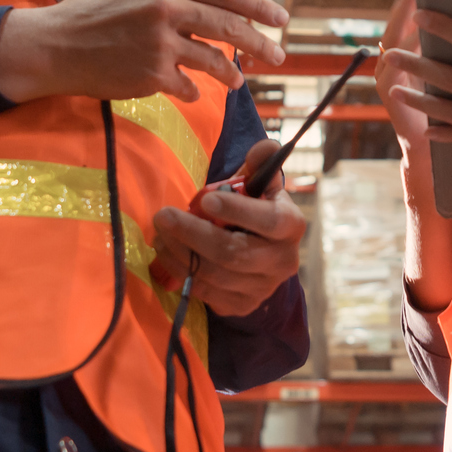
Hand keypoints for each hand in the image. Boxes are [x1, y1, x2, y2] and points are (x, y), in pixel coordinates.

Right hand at [0, 0, 288, 103]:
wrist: (54, 46)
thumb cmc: (90, 8)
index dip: (257, 6)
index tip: (280, 19)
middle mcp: (165, 9)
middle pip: (228, 27)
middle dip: (259, 43)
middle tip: (279, 56)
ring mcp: (159, 44)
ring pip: (212, 60)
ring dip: (230, 73)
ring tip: (238, 81)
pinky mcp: (151, 74)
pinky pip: (187, 86)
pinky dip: (194, 91)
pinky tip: (195, 93)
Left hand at [150, 140, 306, 316]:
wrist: (260, 253)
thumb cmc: (255, 210)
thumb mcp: (260, 184)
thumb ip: (260, 163)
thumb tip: (266, 147)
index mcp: (291, 226)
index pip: (269, 221)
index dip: (238, 211)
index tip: (205, 199)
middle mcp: (283, 261)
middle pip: (233, 253)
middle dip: (193, 234)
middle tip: (163, 216)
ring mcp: (262, 288)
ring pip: (214, 275)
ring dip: (179, 253)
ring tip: (159, 233)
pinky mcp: (241, 305)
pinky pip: (205, 292)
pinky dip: (180, 272)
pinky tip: (167, 253)